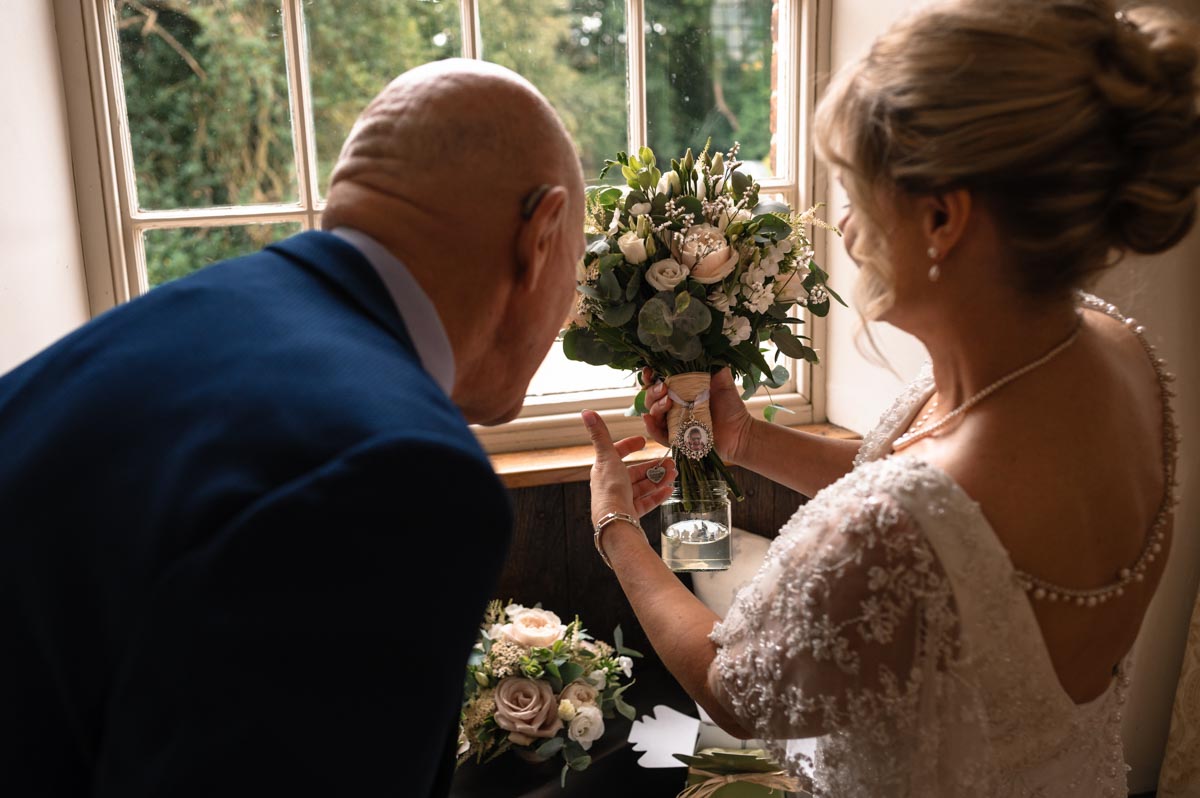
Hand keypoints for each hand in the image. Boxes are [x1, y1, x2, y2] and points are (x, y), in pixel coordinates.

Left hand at [582, 410, 676, 525]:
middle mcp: (612, 485)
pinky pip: (646, 502)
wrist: (615, 521)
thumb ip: (600, 435)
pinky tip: (669, 489)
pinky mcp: (630, 514)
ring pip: (642, 487)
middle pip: (634, 473)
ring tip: (674, 473)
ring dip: (658, 479)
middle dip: (652, 466)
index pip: (616, 454)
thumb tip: (586, 412)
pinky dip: (657, 495)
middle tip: (669, 462)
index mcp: (604, 470)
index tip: (643, 442)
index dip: (629, 446)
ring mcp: (622, 501)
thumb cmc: (610, 489)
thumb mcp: (607, 457)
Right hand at [640, 367, 754, 464]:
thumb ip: (713, 365)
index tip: (651, 371)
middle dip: (653, 391)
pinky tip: (649, 418)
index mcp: (681, 389)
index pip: (658, 380)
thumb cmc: (730, 406)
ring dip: (654, 406)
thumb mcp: (722, 381)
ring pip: (652, 413)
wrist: (739, 431)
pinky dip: (651, 427)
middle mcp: (673, 405)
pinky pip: (658, 434)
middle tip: (664, 388)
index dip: (651, 375)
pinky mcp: (675, 438)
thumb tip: (704, 345)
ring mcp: (673, 422)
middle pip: (651, 396)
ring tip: (667, 403)